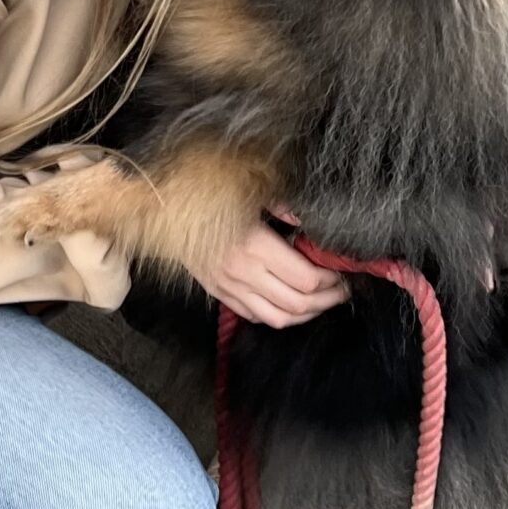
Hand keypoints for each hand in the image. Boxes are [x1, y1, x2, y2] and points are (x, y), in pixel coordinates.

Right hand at [186, 203, 348, 328]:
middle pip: (298, 304)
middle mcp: (242, 273)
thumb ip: (285, 206)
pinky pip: (255, 317)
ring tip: (322, 301)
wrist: (165, 210)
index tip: (340, 270)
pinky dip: (278, 315)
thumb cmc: (210, 194)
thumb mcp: (251, 190)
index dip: (330, 279)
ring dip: (307, 314)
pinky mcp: (219, 293)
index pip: (305, 280)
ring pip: (279, 318)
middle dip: (327, 299)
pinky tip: (290, 303)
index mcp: (254, 246)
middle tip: (342, 289)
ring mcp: (229, 287)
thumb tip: (311, 222)